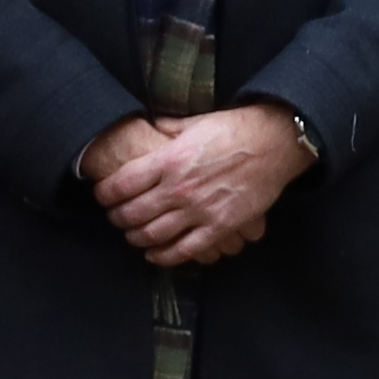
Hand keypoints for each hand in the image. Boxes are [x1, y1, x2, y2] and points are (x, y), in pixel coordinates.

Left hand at [89, 101, 313, 269]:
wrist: (275, 142)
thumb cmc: (235, 128)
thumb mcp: (195, 122)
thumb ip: (168, 128)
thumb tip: (151, 124)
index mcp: (169, 160)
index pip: (121, 185)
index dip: (105, 194)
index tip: (102, 196)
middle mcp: (179, 188)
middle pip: (133, 213)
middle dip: (117, 219)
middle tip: (115, 218)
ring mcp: (200, 210)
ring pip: (154, 235)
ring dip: (137, 238)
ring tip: (132, 235)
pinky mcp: (220, 226)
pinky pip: (185, 250)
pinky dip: (165, 256)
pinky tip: (156, 254)